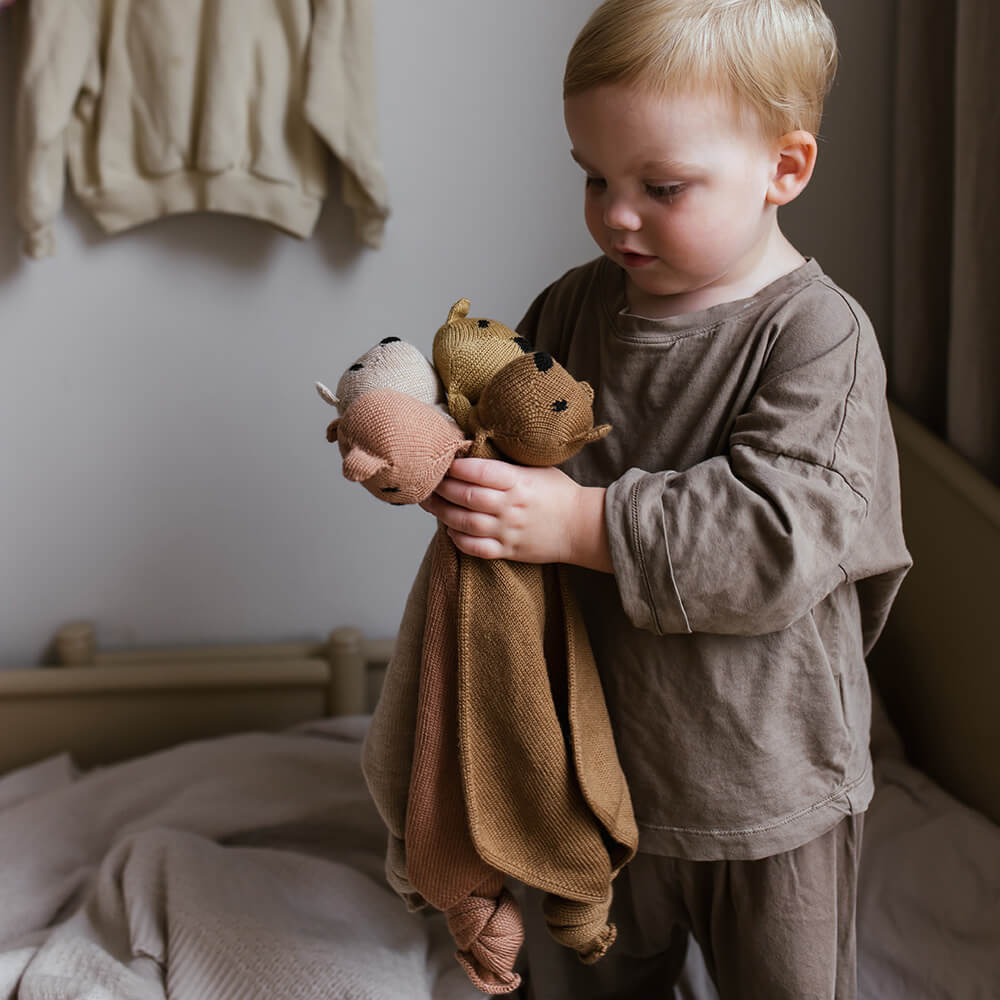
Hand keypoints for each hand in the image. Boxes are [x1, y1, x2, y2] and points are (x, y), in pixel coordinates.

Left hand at [419, 457, 612, 571]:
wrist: (582, 526)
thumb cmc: (558, 493)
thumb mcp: (535, 469)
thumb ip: (506, 465)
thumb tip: (472, 454)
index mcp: (517, 481)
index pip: (478, 471)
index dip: (456, 466)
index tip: (443, 461)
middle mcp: (510, 506)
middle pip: (465, 496)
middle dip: (441, 487)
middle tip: (427, 480)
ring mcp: (508, 530)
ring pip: (464, 522)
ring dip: (441, 512)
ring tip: (428, 503)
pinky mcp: (508, 551)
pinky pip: (475, 548)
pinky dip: (458, 539)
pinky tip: (450, 530)